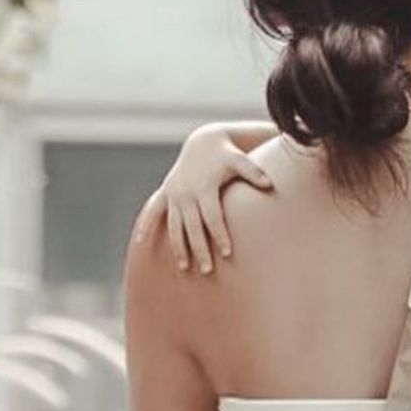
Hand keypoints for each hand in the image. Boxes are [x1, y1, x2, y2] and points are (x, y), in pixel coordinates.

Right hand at [132, 123, 272, 273]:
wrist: (204, 141)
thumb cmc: (226, 154)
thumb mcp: (240, 160)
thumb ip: (254, 172)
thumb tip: (270, 184)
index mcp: (204, 188)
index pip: (212, 217)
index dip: (220, 235)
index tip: (227, 253)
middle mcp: (186, 193)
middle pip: (193, 227)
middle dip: (200, 248)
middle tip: (208, 270)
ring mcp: (174, 194)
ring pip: (174, 225)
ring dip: (178, 246)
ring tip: (185, 267)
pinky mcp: (166, 193)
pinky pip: (153, 211)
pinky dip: (146, 226)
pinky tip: (140, 242)